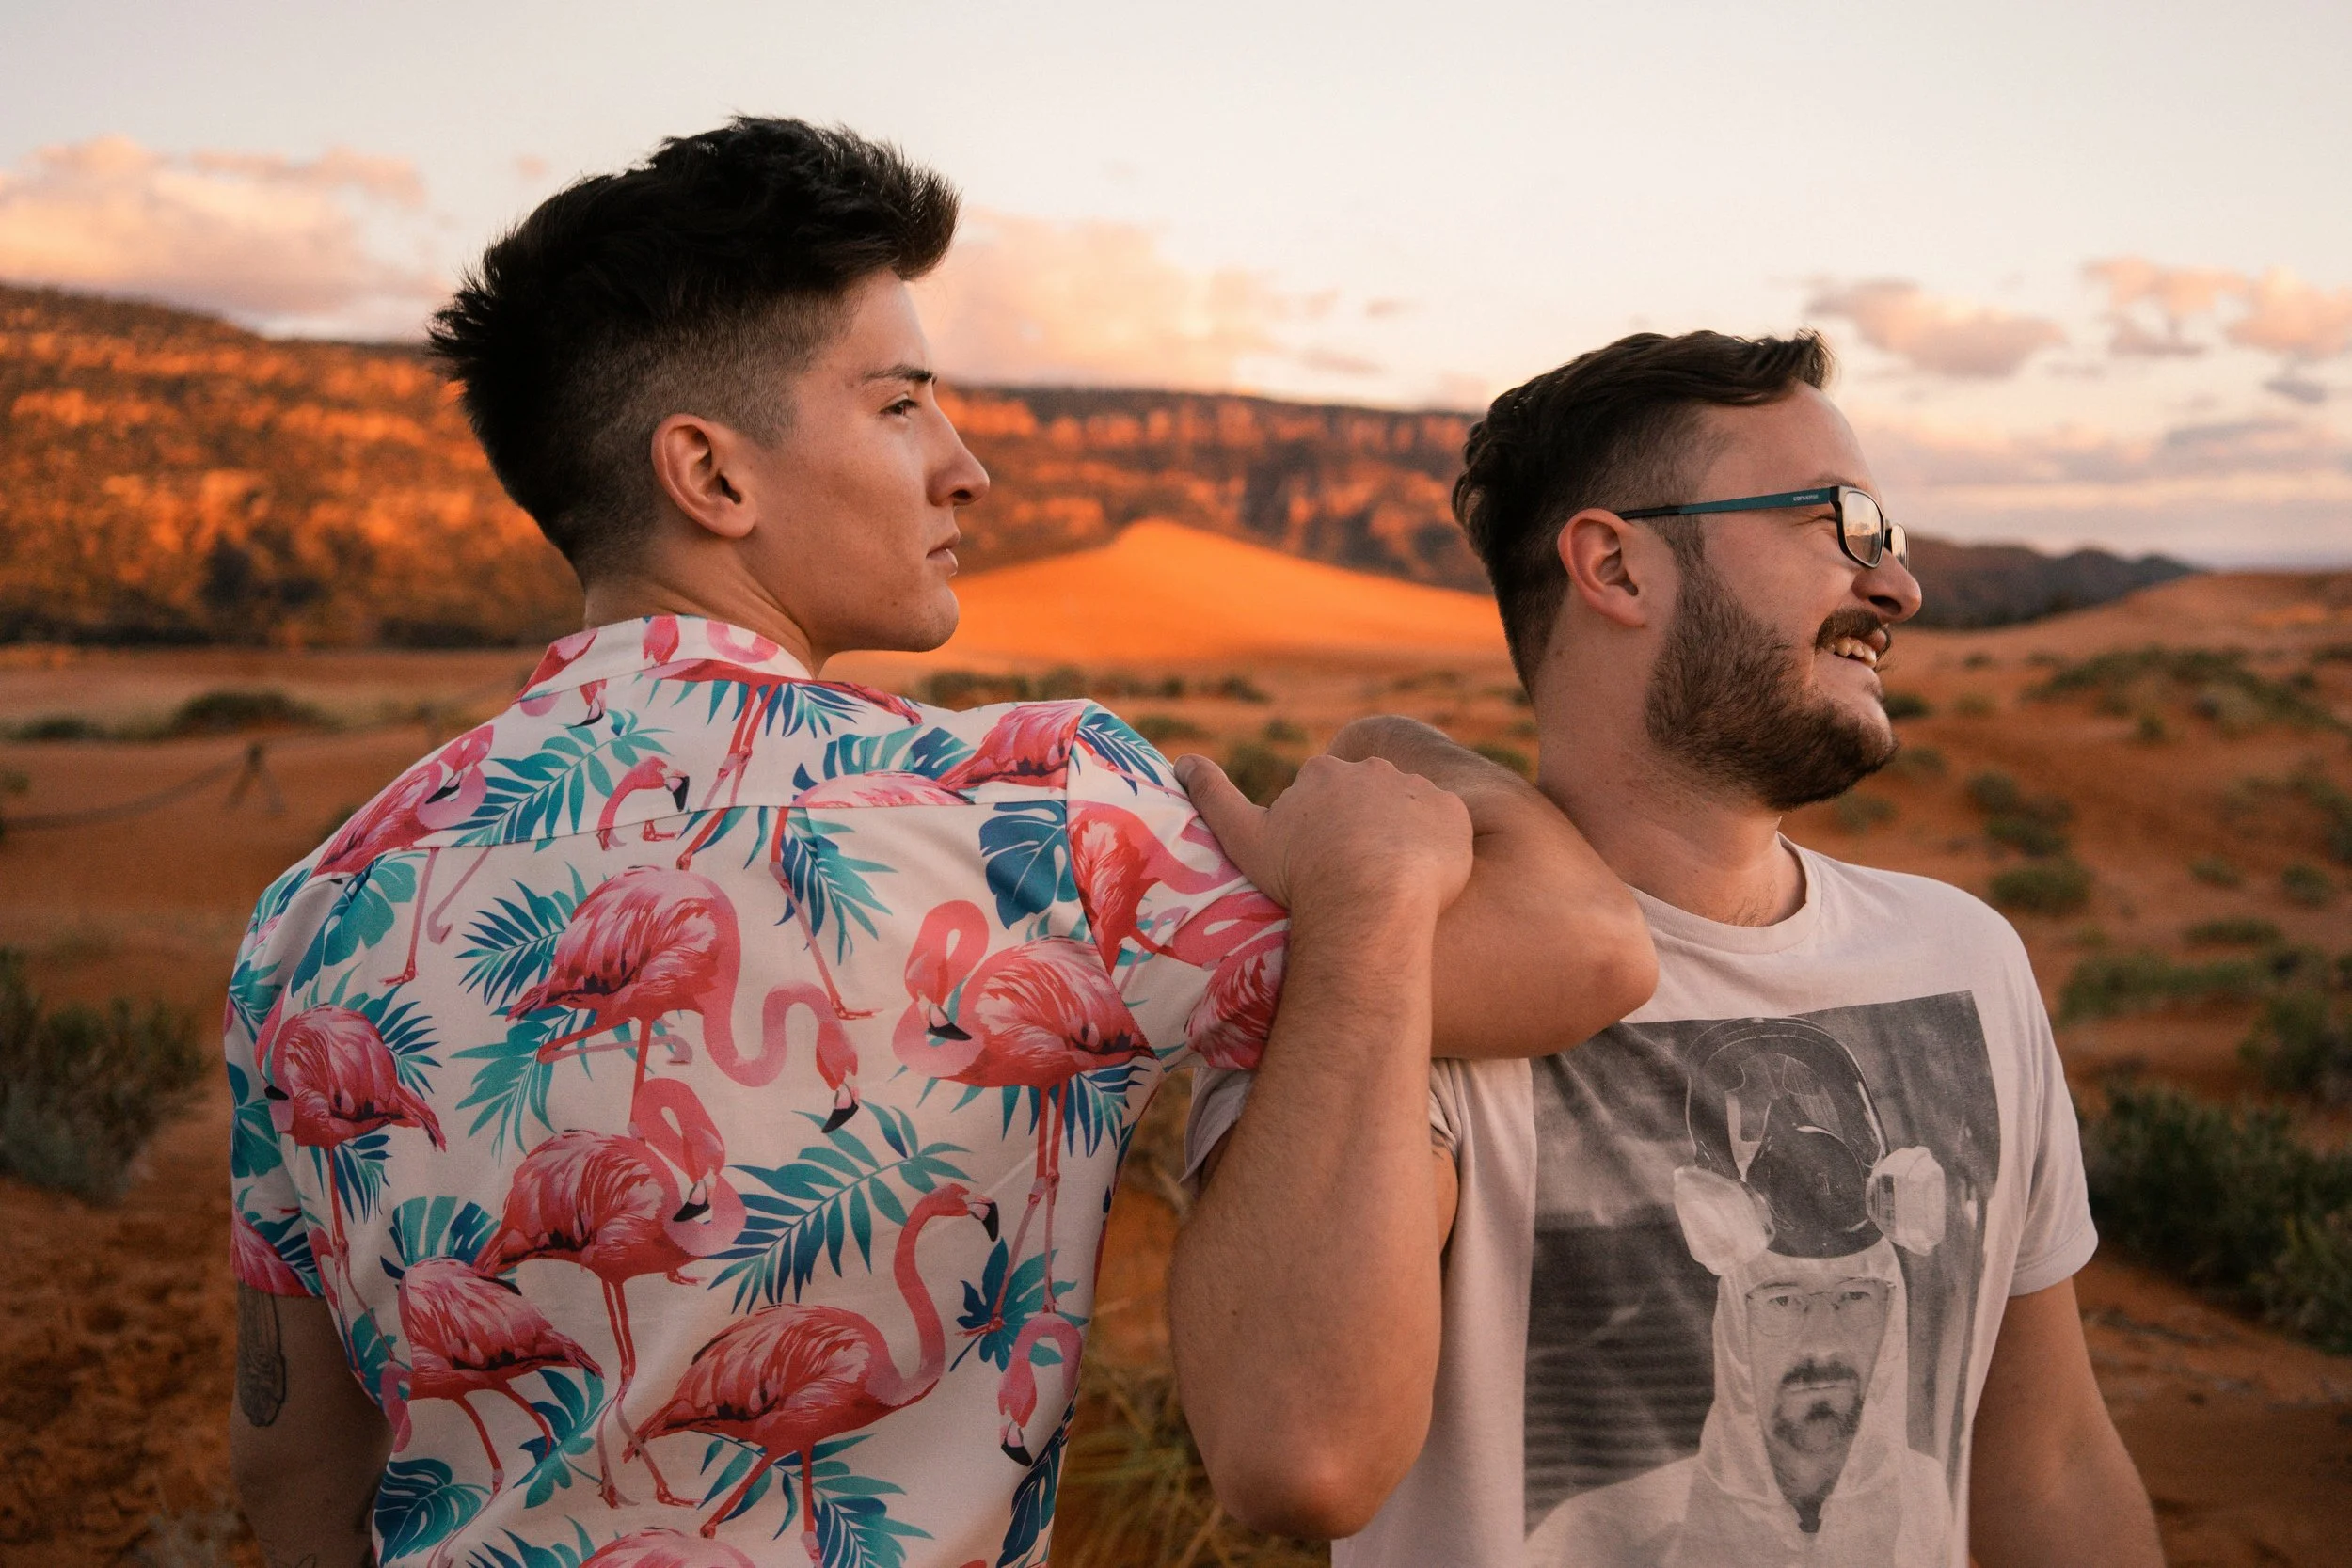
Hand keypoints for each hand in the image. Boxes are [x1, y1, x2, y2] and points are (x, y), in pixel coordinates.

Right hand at [1175, 751, 1473, 916]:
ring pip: (1408, 811)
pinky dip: (1435, 847)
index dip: (1320, 832)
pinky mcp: (1454, 813)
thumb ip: (1212, 795)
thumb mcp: (1244, 836)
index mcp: (1325, 773)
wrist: (1370, 900)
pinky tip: (1421, 879)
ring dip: (1400, 837)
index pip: (1325, 795)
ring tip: (1389, 882)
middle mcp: (1373, 770)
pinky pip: (1445, 826)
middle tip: (1356, 877)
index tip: (1320, 865)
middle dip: (1363, 830)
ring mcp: (1417, 789)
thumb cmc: (1301, 874)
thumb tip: (1182, 760)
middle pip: (1368, 799)